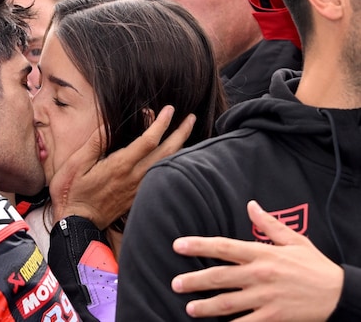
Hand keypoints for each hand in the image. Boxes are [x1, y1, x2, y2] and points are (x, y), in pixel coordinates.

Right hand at [49, 105, 195, 228]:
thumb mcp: (76, 163)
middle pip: (166, 152)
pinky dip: (171, 163)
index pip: (149, 140)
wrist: (76, 223)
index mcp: (120, 166)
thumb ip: (95, 141)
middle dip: (181, 133)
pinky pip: (161, 177)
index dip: (161, 123)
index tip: (169, 109)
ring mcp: (138, 189)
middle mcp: (134, 177)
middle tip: (191, 118)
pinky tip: (173, 157)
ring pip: (167, 165)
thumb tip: (108, 121)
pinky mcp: (138, 197)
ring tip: (186, 133)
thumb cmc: (71, 192)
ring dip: (180, 147)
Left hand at [172, 200, 342, 320]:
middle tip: (176, 283)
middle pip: (220, 276)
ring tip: (190, 308)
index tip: (178, 245)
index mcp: (262, 254)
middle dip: (195, 280)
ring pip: (228, 303)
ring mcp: (266, 297)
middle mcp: (260, 274)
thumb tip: (251, 205)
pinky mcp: (274, 316)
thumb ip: (268, 224)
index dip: (199, 245)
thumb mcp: (294, 239)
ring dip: (206, 306)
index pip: (224, 247)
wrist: (340, 294)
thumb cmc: (314, 266)